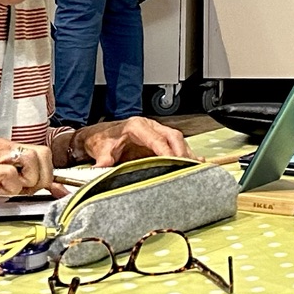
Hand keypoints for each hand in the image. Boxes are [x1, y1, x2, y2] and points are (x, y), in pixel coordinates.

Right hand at [0, 138, 55, 198]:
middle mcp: (2, 148)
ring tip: (13, 190)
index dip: (50, 172)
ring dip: (29, 181)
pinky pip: (12, 177)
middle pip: (43, 154)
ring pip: (33, 161)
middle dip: (43, 176)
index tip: (54, 188)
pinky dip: (11, 188)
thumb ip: (4, 175)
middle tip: (26, 190)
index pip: (39, 152)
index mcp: (3, 147)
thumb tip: (21, 186)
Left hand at [74, 117, 189, 166]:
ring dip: (186, 153)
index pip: (156, 139)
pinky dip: (184, 153)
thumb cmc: (102, 140)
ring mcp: (155, 132)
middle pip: (172, 136)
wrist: (99, 135)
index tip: (174, 162)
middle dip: (182, 151)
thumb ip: (103, 159)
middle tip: (188, 166)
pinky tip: (194, 161)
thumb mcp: (101, 150)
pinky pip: (175, 145)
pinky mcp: (158, 140)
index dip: (167, 152)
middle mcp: (149, 126)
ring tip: (194, 167)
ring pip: (177, 140)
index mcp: (136, 126)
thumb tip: (102, 167)